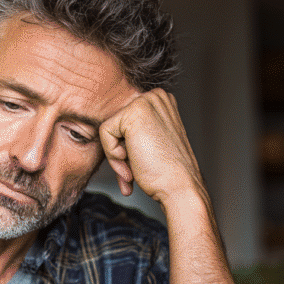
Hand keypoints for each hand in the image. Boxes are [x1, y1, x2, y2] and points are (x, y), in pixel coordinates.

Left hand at [98, 89, 205, 208]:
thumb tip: (113, 135)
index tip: (138, 167)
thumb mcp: (150, 144)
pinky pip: (105, 132)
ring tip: (132, 172)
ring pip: (109, 129)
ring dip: (116, 157)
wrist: (179, 187)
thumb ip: (134, 133)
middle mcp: (155, 97)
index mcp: (160, 102)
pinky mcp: (134, 112)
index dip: (126, 149)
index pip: (124, 123)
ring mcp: (146, 102)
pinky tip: (133, 165)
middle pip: (115, 125)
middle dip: (120, 154)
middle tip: (132, 173)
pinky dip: (113, 155)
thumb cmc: (166, 173)